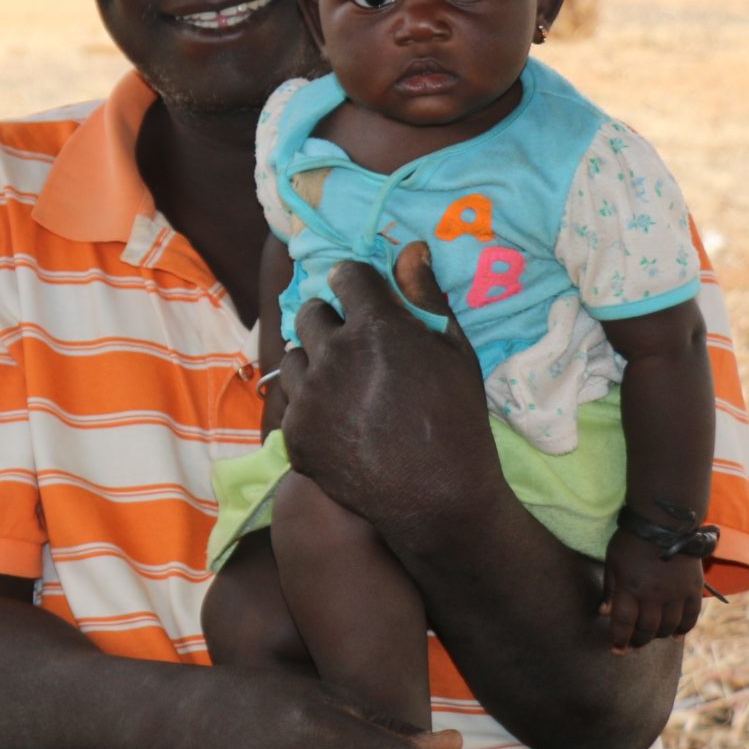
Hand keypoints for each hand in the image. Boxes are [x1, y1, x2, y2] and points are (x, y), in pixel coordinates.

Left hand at [275, 246, 495, 534]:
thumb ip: (426, 296)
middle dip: (331, 320)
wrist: (437, 499)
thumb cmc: (456, 420)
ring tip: (344, 384)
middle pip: (312, 312)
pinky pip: (291, 401)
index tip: (361, 295)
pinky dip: (310, 404)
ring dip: (314, 360)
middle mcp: (334, 355)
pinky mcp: (295, 433)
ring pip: (293, 355)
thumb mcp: (456, 352)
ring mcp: (309, 397)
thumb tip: (410, 249)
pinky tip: (338, 419)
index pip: (346, 276)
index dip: (356, 283)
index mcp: (377, 327)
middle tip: (354, 344)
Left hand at [602, 532, 705, 651]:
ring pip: (669, 626)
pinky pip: (691, 617)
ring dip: (659, 636)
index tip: (617, 650)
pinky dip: (684, 629)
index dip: (619, 640)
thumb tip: (604, 612)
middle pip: (647, 629)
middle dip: (638, 641)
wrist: (664, 522)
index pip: (624, 623)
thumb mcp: (612, 562)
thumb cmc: (632, 540)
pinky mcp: (693, 589)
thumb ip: (610, 589)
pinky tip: (677, 635)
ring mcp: (676, 594)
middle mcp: (653, 595)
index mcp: (630, 588)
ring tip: (652, 637)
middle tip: (634, 645)